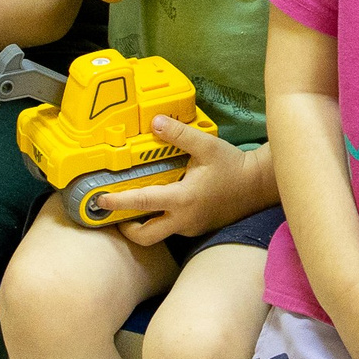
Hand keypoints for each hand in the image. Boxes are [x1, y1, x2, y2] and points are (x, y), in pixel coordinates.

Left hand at [114, 120, 267, 242]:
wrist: (258, 186)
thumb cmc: (233, 166)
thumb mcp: (206, 145)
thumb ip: (178, 134)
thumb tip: (154, 121)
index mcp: (183, 199)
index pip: (142, 203)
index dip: (118, 202)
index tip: (100, 200)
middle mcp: (184, 219)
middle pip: (145, 237)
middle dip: (126, 229)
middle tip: (114, 213)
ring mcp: (190, 227)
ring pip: (159, 234)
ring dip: (143, 224)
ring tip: (132, 206)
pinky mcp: (197, 228)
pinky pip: (172, 228)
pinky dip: (160, 219)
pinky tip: (159, 203)